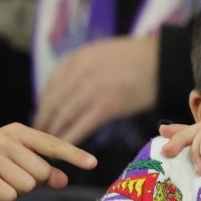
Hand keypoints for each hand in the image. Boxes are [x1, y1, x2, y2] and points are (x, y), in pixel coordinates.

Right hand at [0, 123, 97, 200]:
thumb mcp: (18, 160)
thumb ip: (44, 170)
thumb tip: (63, 180)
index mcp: (18, 132)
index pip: (52, 144)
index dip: (74, 154)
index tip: (93, 163)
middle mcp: (5, 139)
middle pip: (41, 173)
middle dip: (32, 182)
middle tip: (12, 177)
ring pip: (27, 186)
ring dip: (17, 191)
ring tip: (1, 181)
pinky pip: (10, 196)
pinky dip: (5, 199)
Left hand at [34, 34, 159, 143]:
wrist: (160, 61)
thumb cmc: (136, 58)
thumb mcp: (101, 53)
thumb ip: (83, 66)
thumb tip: (69, 86)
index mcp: (78, 59)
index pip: (51, 85)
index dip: (43, 103)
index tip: (42, 114)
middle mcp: (80, 72)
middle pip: (53, 101)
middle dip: (44, 120)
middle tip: (39, 134)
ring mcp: (92, 89)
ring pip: (63, 115)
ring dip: (54, 132)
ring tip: (51, 144)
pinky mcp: (106, 106)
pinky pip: (81, 125)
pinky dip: (70, 138)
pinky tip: (65, 147)